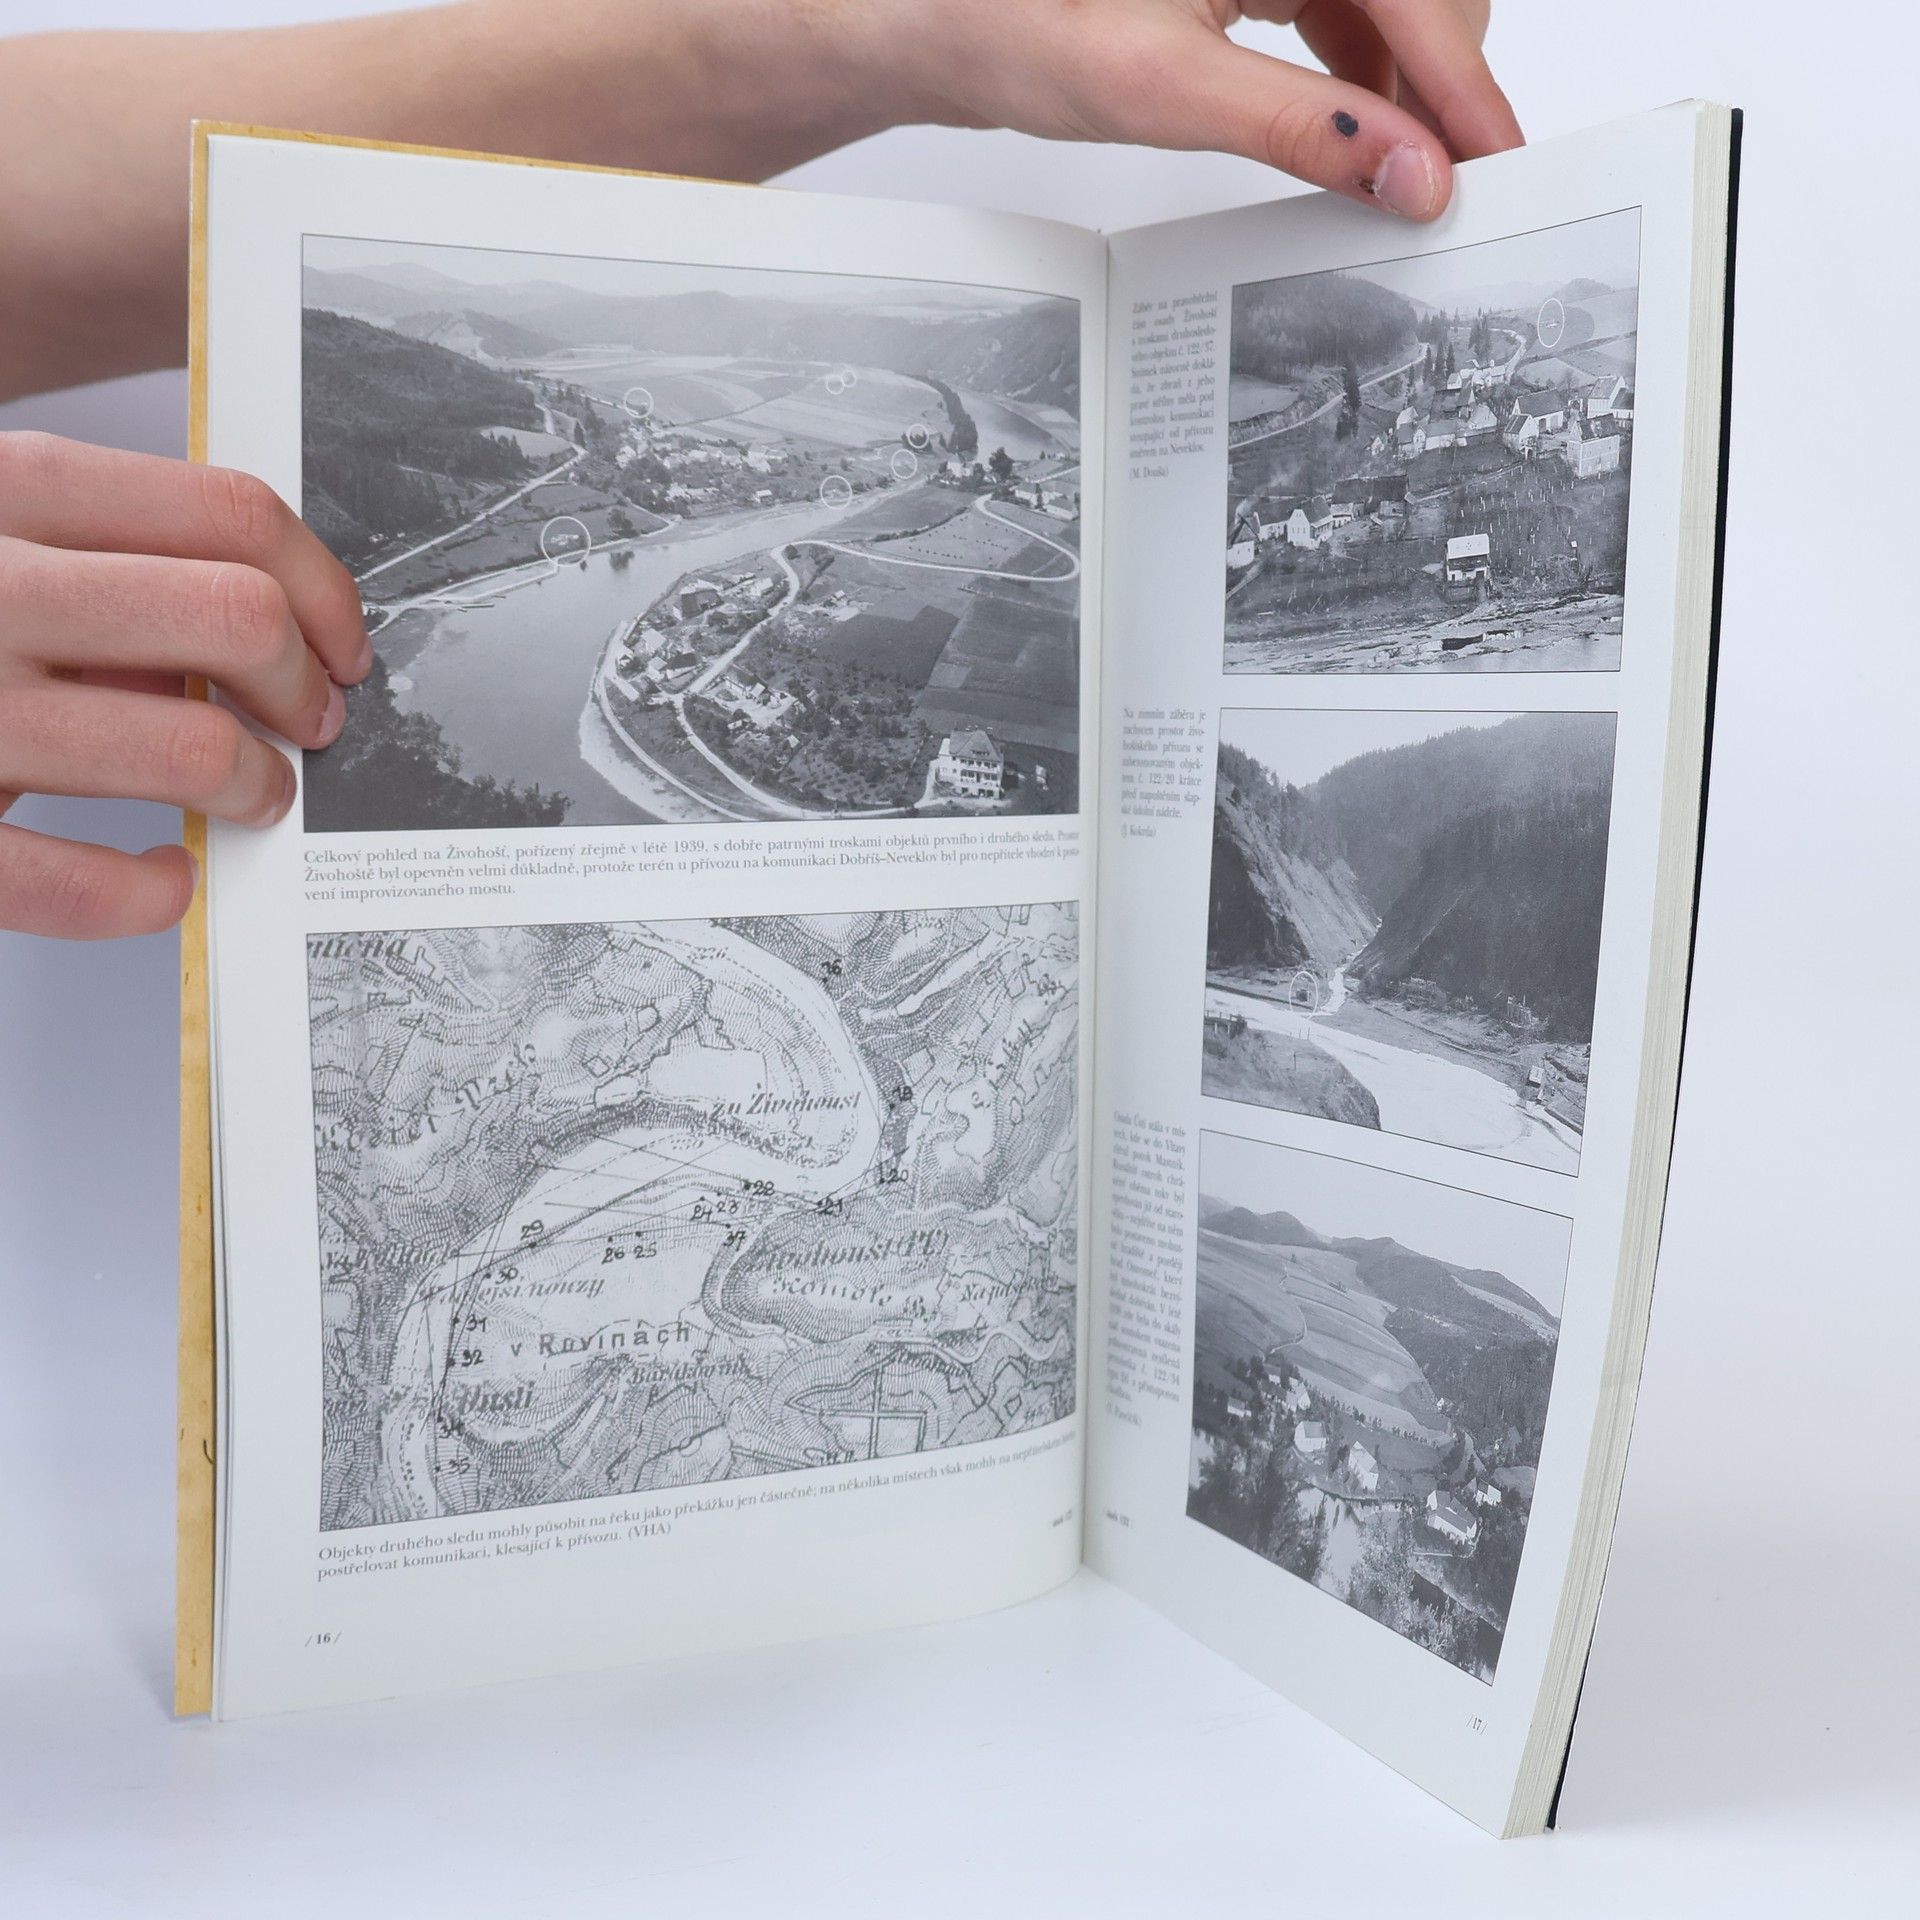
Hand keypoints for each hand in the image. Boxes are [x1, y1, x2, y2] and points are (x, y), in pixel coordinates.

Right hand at [0, 432, 368, 937]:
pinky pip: (78, 882)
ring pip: (191, 745)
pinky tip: (161, 876)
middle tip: (307, 723)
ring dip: (255, 786)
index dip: (324, 591)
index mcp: (6, 492)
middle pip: (236, 617)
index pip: (231, 513)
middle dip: (304, 685)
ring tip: (246, 796)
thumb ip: (112, 560)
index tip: (342, 644)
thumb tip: (268, 625)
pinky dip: (149, 891)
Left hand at [860, 0, 1521, 218]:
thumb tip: (1406, 173)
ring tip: (1392, 167)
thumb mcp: (1165, 89)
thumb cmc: (1020, 24)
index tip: (1489, 156)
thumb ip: (1297, 130)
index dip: (1459, 79)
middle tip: (1446, 175)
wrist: (943, 17)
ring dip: (1402, 77)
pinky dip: (1359, 64)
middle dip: (1439, 76)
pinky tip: (1347, 127)